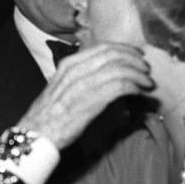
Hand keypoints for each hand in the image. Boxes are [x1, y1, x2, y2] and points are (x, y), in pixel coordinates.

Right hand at [18, 44, 152, 148]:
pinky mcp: (90, 102)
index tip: (136, 55)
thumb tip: (103, 77)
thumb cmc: (50, 115)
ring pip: (119, 70)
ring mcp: (82, 85)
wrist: (38, 134)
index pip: (102, 48)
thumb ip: (80, 78)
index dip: (124, 49)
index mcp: (69, 65)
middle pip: (113, 55)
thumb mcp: (61, 87)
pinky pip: (118, 87)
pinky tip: (137, 92)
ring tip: (147, 82)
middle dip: (134, 60)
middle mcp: (76, 71)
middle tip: (146, 68)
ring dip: (137, 74)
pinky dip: (132, 87)